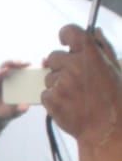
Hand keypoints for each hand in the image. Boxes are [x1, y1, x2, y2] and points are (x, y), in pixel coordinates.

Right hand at [0, 61, 28, 158]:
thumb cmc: (7, 113)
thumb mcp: (16, 112)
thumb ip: (20, 109)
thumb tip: (26, 106)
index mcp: (20, 84)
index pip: (27, 72)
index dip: (34, 67)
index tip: (42, 63)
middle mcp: (10, 80)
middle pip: (16, 67)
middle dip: (21, 63)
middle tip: (27, 64)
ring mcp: (0, 80)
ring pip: (5, 67)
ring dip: (11, 64)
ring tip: (17, 64)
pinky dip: (0, 73)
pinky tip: (4, 71)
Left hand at [43, 25, 121, 145]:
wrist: (106, 129)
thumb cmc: (113, 99)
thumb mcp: (115, 69)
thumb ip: (104, 48)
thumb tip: (96, 31)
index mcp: (91, 54)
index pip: (69, 31)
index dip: (66, 36)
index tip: (65, 42)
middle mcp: (74, 65)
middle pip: (53, 56)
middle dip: (61, 66)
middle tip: (74, 79)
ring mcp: (61, 82)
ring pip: (49, 77)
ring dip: (57, 84)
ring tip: (75, 96)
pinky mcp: (52, 99)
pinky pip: (45, 93)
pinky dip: (53, 99)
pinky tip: (68, 105)